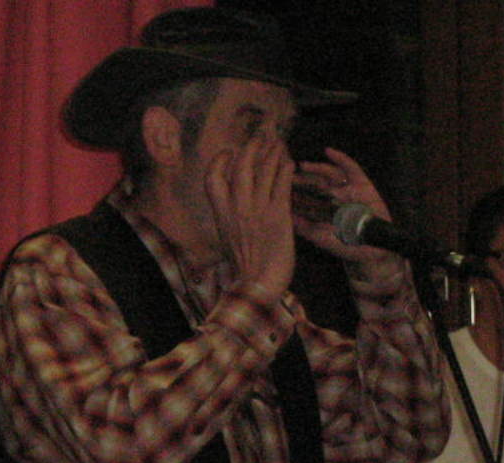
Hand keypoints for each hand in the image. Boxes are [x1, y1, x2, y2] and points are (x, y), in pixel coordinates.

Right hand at [205, 133, 295, 294]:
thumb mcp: (228, 240)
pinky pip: (282, 183)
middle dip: (253, 145)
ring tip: (280, 143)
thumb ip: (230, 220)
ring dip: (273, 151)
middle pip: (242, 164)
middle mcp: (237, 207)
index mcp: (221, 214)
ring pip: (264, 169)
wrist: (257, 286)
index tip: (230, 152)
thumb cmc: (244, 269)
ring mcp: (257, 210)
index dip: (221, 160)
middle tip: (263, 136)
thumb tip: (233, 208)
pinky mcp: (279, 216)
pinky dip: (286, 169)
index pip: (213, 176)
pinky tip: (291, 163)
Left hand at [293, 147, 394, 262]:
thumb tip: (285, 216)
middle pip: (315, 182)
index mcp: (323, 208)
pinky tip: (328, 152)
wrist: (372, 249)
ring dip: (316, 168)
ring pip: (329, 173)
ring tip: (302, 165)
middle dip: (302, 178)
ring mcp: (347, 189)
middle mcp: (334, 197)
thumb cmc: (345, 246)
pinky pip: (350, 168)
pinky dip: (340, 159)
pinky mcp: (361, 184)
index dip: (294, 190)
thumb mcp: (320, 238)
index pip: (305, 196)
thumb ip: (303, 228)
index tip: (280, 186)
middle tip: (288, 174)